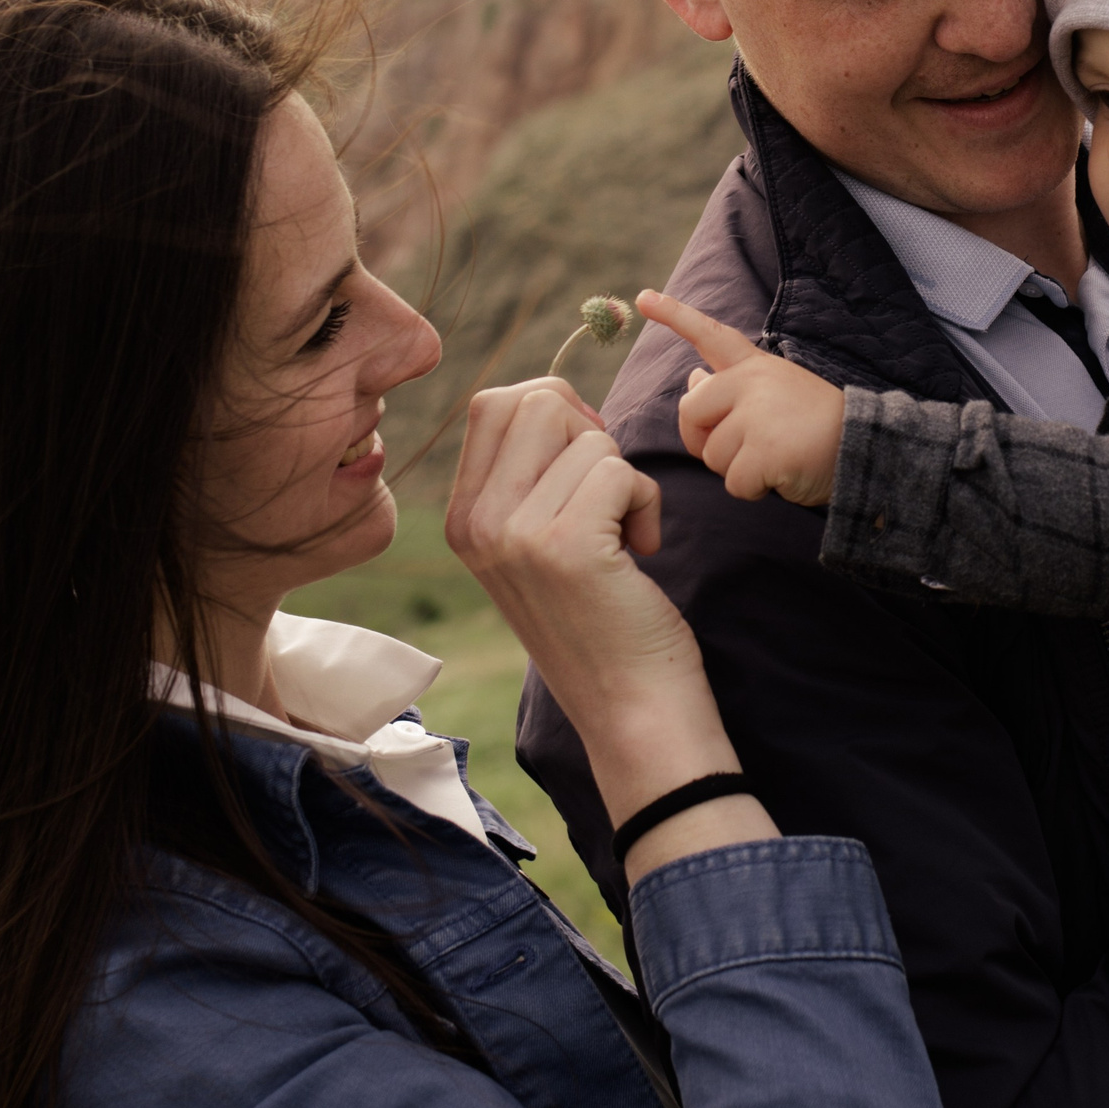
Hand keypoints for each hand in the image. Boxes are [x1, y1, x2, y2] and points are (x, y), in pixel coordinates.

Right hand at [443, 377, 774, 874]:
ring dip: (626, 479)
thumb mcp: (536, 545)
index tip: (584, 470)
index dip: (557, 415)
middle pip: (536, 400)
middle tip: (607, 496)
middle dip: (591, 434)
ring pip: (589, 438)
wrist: (631, 709)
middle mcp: (476, 523)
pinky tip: (639, 553)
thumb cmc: (601, 620)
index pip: (494, 402)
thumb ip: (527, 476)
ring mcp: (515, 534)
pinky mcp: (565, 546)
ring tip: (622, 538)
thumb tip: (556, 398)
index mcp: (462, 517)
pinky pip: (620, 469)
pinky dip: (646, 504)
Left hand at [638, 289, 845, 505]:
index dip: (674, 315)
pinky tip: (783, 474)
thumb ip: (732, 388)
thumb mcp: (775, 394)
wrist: (866, 447)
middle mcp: (752, 383)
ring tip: (777, 457)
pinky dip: (755, 489)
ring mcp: (758, 415)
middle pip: (691, 413)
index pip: (709, 335)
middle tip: (747, 446)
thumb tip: (692, 379)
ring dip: (737, 468)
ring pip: (713, 455)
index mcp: (755, 366)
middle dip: (706, 439)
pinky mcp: (765, 451)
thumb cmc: (816, 427)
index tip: (642, 298)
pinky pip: (734, 482)